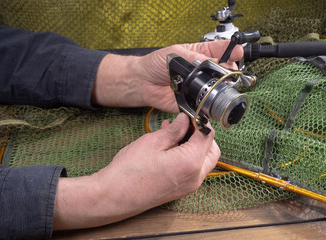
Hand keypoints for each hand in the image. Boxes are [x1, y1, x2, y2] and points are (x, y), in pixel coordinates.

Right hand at [53, 113, 219, 229]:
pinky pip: (192, 169)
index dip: (200, 121)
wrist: (115, 196)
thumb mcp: (153, 142)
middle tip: (184, 123)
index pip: (207, 136)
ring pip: (203, 160)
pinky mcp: (181, 189)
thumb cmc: (130, 170)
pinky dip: (187, 156)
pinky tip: (170, 146)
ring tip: (173, 132)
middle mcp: (196, 176)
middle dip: (201, 134)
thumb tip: (185, 119)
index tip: (190, 113)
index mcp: (191, 162)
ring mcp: (190, 186)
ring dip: (193, 145)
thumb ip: (175, 130)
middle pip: (211, 150)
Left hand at [138, 41, 242, 112]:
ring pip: (215, 90)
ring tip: (222, 86)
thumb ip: (192, 57)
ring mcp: (198, 88)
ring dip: (220, 89)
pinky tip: (210, 102)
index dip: (231, 52)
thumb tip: (208, 61)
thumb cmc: (155, 64)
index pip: (220, 51)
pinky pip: (203, 105)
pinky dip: (207, 105)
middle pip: (222, 72)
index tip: (238, 53)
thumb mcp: (174, 53)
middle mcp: (201, 72)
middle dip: (228, 72)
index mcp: (199, 55)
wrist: (143, 82)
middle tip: (229, 72)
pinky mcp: (192, 102)